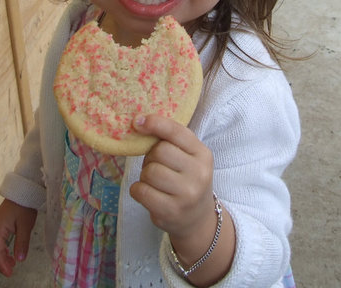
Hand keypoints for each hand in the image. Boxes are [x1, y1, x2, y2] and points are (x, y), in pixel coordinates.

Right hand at [0, 198, 37, 276]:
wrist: (23, 190)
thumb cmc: (24, 206)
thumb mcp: (26, 225)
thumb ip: (22, 243)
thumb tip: (20, 260)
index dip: (1, 264)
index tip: (9, 273)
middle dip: (0, 263)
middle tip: (10, 272)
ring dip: (1, 257)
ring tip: (12, 265)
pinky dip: (2, 250)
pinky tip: (10, 255)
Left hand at [129, 114, 234, 285]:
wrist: (198, 219)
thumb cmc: (187, 180)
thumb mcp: (189, 157)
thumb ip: (171, 140)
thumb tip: (138, 122)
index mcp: (203, 154)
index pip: (177, 132)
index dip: (155, 123)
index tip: (138, 122)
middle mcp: (199, 174)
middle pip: (160, 151)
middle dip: (151, 157)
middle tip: (156, 166)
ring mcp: (186, 194)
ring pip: (149, 171)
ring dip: (144, 175)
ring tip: (154, 182)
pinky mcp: (170, 211)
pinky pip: (141, 191)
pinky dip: (138, 190)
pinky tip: (147, 193)